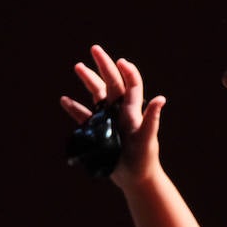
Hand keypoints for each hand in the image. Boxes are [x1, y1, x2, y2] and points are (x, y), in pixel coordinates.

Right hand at [59, 44, 166, 187]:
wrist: (135, 177)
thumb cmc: (144, 158)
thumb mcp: (147, 139)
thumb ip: (152, 119)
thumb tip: (161, 99)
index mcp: (133, 110)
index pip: (131, 84)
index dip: (127, 71)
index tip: (120, 61)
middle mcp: (121, 110)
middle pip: (111, 83)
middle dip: (103, 65)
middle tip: (94, 48)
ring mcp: (109, 119)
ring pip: (97, 95)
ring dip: (88, 80)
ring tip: (78, 66)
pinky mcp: (98, 131)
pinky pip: (84, 116)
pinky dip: (75, 108)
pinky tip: (65, 100)